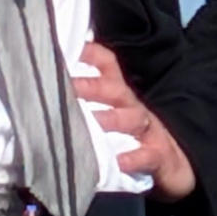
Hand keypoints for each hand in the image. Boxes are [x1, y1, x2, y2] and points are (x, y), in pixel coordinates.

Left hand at [70, 41, 195, 201]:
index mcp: (118, 94)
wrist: (173, 165)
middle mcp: (131, 107)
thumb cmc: (130, 139)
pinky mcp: (158, 154)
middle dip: (92, 87)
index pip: (107, 65)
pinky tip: (120, 161)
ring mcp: (147, 130)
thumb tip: (43, 91)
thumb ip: (84, 103)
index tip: (64, 50)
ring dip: (112, 119)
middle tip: (68, 88)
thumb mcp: (111, 116)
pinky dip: (134, 158)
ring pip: (132, 118)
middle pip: (115, 89)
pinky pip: (147, 154)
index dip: (90, 53)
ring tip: (93, 122)